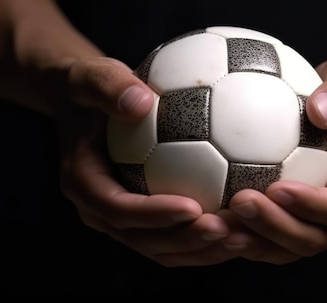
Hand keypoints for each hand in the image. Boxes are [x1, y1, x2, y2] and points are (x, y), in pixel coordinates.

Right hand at [54, 57, 238, 265]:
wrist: (83, 107)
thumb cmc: (91, 90)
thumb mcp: (91, 77)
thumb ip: (109, 86)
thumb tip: (141, 100)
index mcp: (83, 182)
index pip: (118, 209)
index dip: (154, 214)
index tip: (193, 207)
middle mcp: (99, 209)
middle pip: (144, 239)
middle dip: (186, 240)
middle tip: (226, 230)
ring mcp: (121, 220)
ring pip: (162, 248)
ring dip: (202, 249)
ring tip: (242, 238)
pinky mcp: (142, 219)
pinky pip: (175, 237)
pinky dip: (206, 240)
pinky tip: (243, 226)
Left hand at [222, 49, 326, 263]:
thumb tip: (318, 110)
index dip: (312, 206)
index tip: (277, 188)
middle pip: (314, 237)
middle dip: (275, 227)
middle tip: (239, 203)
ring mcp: (322, 217)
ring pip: (288, 246)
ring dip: (253, 239)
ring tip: (218, 224)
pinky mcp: (297, 215)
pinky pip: (269, 234)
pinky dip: (242, 231)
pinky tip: (209, 217)